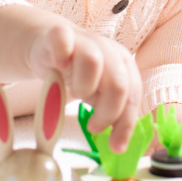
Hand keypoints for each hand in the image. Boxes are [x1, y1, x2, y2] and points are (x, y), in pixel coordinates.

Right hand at [29, 22, 141, 153]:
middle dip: (107, 112)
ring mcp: (84, 40)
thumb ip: (110, 109)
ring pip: (93, 62)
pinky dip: (62, 54)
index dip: (126, 123)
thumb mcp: (98, 93)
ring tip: (75, 94)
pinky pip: (63, 39)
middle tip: (94, 127)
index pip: (132, 94)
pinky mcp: (58, 34)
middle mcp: (108, 49)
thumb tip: (120, 142)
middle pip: (118, 82)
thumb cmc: (77, 73)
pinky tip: (58, 67)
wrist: (48, 46)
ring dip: (84, 88)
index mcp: (123, 63)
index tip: (116, 146)